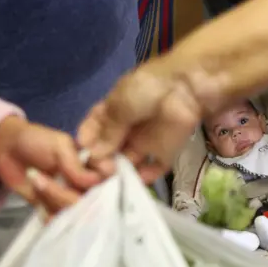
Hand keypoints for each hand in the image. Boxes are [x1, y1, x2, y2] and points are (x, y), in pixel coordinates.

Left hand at [0, 116, 104, 216]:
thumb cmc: (38, 141)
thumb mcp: (60, 146)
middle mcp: (89, 185)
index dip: (102, 185)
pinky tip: (35, 196)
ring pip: (74, 213)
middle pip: (91, 202)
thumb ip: (77, 165)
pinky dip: (47, 213)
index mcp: (95, 166)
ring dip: (51, 199)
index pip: (110, 180)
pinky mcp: (56, 210)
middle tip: (40, 179)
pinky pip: (59, 221)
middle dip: (65, 194)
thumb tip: (94, 181)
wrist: (7, 151)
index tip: (79, 180)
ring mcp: (73, 199)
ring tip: (35, 180)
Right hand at [77, 57, 204, 183]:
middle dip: (101, 163)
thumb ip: (108, 130)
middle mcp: (127, 128)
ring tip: (113, 181)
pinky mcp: (166, 152)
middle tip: (99, 171)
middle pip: (108, 151)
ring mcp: (146, 141)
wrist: (189, 85)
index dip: (85, 143)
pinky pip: (153, 168)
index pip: (93, 130)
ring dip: (120, 172)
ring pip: (128, 162)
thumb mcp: (121, 104)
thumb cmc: (148, 87)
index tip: (79, 156)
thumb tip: (93, 155)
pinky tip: (137, 180)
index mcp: (113, 110)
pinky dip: (146, 176)